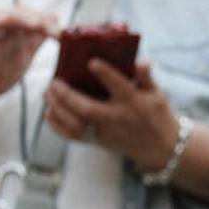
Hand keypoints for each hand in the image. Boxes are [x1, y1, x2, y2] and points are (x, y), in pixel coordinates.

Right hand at [0, 8, 58, 115]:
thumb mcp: (22, 59)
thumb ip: (35, 44)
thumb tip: (58, 29)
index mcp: (17, 33)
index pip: (34, 16)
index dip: (49, 20)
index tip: (59, 33)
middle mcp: (4, 31)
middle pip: (21, 11)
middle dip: (39, 16)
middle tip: (52, 29)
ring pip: (4, 15)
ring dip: (21, 16)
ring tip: (36, 24)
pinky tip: (6, 21)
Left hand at [44, 60, 177, 169]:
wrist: (160, 147)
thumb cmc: (158, 115)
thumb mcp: (157, 93)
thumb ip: (146, 76)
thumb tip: (141, 60)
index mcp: (134, 102)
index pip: (119, 86)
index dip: (105, 74)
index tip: (91, 62)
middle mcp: (117, 118)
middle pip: (88, 109)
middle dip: (67, 96)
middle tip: (54, 81)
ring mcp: (105, 132)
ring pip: (75, 124)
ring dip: (57, 109)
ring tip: (47, 93)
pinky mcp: (98, 142)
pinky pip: (72, 136)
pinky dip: (57, 126)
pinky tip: (49, 112)